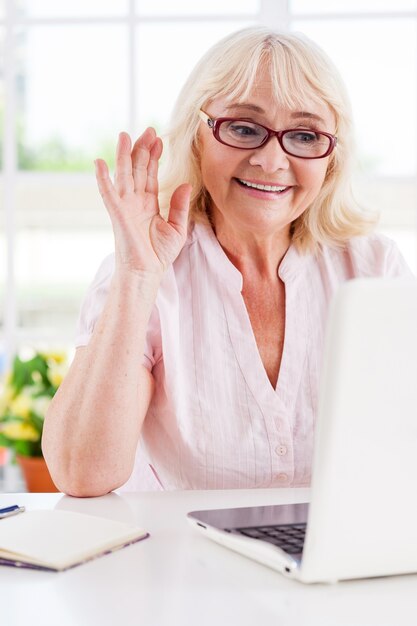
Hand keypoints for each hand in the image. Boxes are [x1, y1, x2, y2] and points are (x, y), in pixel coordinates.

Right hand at [95, 128, 190, 276]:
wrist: (147, 272)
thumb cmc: (159, 254)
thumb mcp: (177, 228)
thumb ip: (179, 206)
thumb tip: (184, 184)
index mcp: (149, 203)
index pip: (150, 174)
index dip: (154, 156)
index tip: (159, 139)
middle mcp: (135, 201)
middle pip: (137, 169)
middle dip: (142, 149)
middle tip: (148, 130)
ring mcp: (125, 206)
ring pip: (124, 175)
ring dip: (123, 155)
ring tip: (125, 135)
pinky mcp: (117, 214)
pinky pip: (109, 193)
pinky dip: (103, 178)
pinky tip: (99, 162)